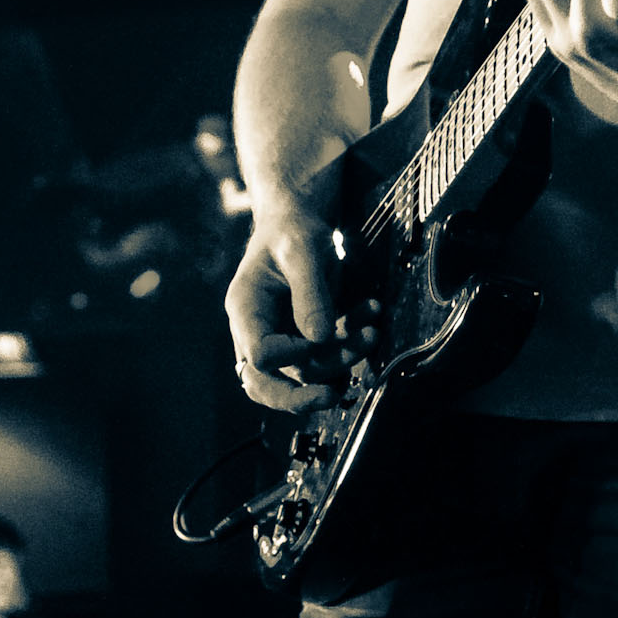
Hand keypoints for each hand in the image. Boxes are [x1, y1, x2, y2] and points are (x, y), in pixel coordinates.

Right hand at [224, 206, 376, 413]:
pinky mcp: (303, 336)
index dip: (292, 353)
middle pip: (265, 384)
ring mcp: (280, 336)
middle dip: (298, 397)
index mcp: (246, 308)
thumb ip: (310, 294)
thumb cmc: (293, 229)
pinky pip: (326, 354)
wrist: (299, 219)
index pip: (260, 354)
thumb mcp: (302, 250)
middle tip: (332, 396)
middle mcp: (257, 329)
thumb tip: (320, 339)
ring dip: (342, 359)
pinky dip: (350, 343)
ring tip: (371, 333)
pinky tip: (371, 317)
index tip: (321, 335)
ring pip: (305, 371)